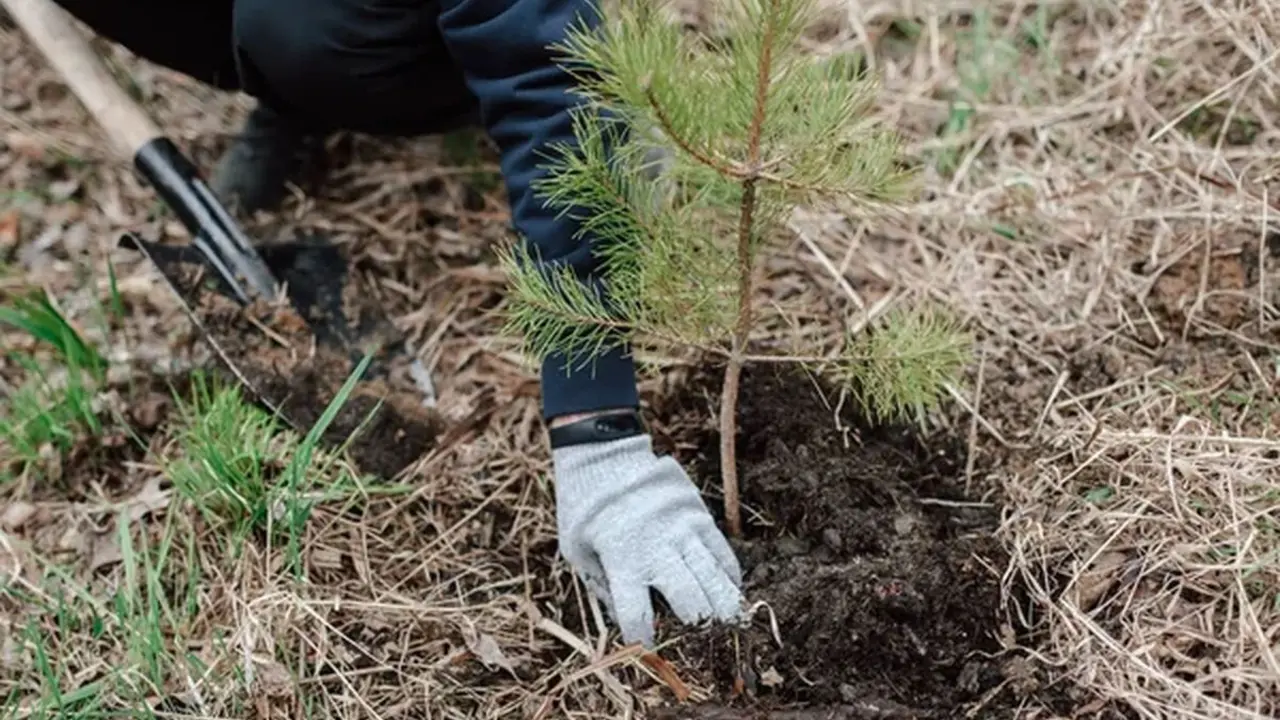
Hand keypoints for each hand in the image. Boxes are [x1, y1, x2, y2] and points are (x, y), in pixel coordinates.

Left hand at [551, 432, 743, 646]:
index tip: (646, 648)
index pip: (637, 616)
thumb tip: (632, 622)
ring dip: (725, 607)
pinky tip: (729, 590)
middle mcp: (657, 547)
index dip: (643, 641)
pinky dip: (729, 577)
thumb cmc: (583, 508)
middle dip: (699, 627)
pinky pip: (724, 554)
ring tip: (729, 624)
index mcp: (621, 559)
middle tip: (700, 636)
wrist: (604, 453)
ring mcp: (683, 530)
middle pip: (693, 602)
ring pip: (717, 580)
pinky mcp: (699, 515)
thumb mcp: (576, 551)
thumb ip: (604, 588)